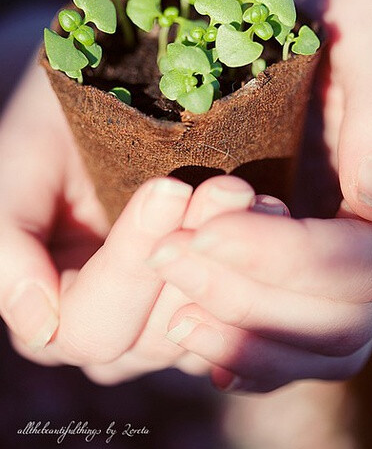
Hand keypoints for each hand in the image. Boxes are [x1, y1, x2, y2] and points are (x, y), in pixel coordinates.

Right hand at [0, 76, 258, 382]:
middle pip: (154, 332)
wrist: (94, 115)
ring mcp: (160, 322)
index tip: (169, 189)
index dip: (131, 262)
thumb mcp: (17, 176)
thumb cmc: (47, 140)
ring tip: (250, 195)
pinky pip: (233, 306)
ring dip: (230, 258)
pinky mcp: (202, 300)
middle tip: (226, 187)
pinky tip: (268, 211)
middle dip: (190, 254)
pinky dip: (253, 262)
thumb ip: (10, 247)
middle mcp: (109, 333)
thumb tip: (38, 326)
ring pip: (201, 323)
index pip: (90, 324)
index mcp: (51, 321)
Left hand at [144, 0, 371, 392]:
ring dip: (241, 336)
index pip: (368, 264)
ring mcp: (345, 264)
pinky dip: (243, 350)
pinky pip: (288, 340)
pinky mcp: (305, 269)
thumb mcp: (366, 17)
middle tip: (168, 257)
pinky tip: (187, 327)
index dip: (290, 259)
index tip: (207, 225)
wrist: (323, 6)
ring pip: (315, 345)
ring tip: (169, 303)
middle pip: (340, 320)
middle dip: (250, 298)